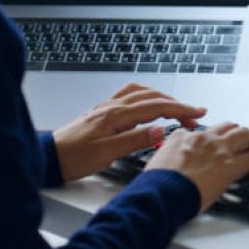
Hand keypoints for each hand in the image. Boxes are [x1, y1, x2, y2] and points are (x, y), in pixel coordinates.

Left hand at [53, 83, 206, 181]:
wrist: (50, 155)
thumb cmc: (74, 156)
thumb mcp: (107, 153)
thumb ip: (135, 139)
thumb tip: (161, 129)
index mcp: (118, 114)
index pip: (157, 107)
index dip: (181, 109)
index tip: (197, 112)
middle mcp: (114, 105)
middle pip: (153, 96)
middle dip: (177, 104)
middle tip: (193, 114)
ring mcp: (108, 105)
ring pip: (142, 92)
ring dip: (162, 97)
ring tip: (176, 107)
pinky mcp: (104, 110)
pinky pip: (130, 94)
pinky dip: (146, 95)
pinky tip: (147, 102)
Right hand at [145, 123, 248, 210]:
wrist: (162, 192)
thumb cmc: (157, 183)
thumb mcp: (156, 159)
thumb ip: (167, 153)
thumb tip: (170, 158)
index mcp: (184, 136)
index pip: (203, 131)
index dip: (211, 140)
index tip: (215, 148)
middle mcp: (204, 138)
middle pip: (228, 126)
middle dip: (238, 133)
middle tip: (243, 144)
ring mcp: (218, 150)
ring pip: (244, 133)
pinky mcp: (230, 166)